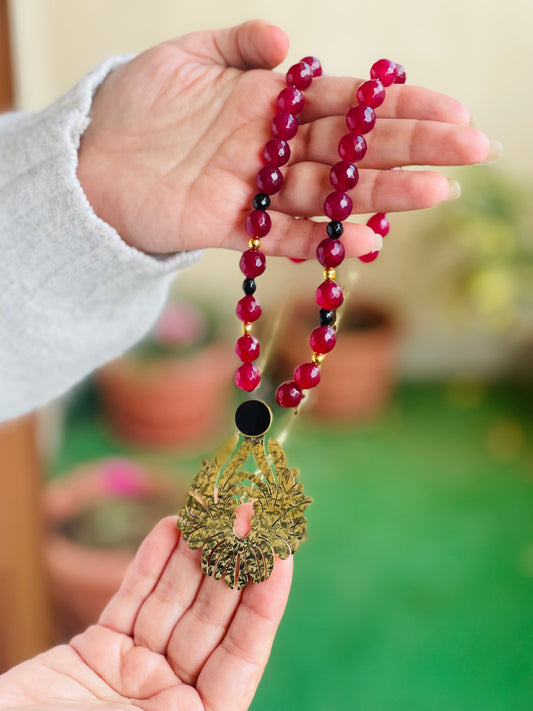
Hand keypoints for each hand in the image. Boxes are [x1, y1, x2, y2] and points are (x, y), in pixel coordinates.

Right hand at [0, 517, 291, 709]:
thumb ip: (182, 709)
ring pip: (175, 599)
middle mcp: (169, 696)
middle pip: (211, 617)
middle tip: (248, 511)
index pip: (241, 653)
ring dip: (195, 552)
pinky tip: (173, 528)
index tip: (280, 555)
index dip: (263, 603)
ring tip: (215, 507)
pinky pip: (134, 598)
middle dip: (232, 562)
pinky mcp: (99, 649)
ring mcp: (135, 669)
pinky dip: (152, 562)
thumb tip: (224, 677)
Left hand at [77, 20, 491, 258]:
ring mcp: (256, 188)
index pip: (345, 102)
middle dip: (412, 147)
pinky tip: (363, 239)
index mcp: (268, 101)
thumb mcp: (182, 56)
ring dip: (381, 194)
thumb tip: (284, 41)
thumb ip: (234, 46)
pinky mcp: (231, 225)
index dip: (397, 104)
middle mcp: (272, 146)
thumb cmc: (130, 105)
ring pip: (330, 191)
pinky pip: (283, 235)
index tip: (451, 108)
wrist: (86, 162)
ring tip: (435, 192)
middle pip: (352, 147)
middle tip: (472, 150)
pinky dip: (321, 238)